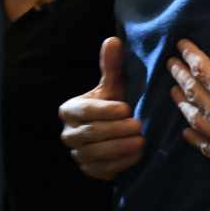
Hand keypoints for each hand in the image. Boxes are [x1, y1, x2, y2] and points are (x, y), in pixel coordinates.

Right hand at [58, 37, 144, 179]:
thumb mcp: (112, 86)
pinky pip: (101, 170)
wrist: (111, 132)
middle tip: (138, 126)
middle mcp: (69, 134)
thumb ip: (111, 67)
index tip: (126, 108)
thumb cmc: (112, 104)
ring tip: (141, 141)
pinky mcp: (89, 170)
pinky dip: (119, 164)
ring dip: (119, 148)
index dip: (105, 111)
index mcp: (70, 110)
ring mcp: (77, 154)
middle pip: (90, 134)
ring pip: (95, 153)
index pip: (85, 111)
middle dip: (116, 130)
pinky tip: (136, 156)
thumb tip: (113, 40)